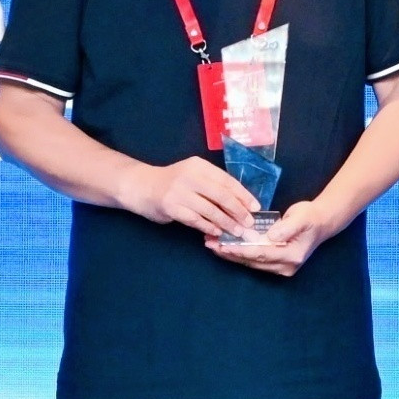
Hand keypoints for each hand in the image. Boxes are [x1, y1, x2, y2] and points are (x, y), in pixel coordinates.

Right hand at [132, 155, 262, 242]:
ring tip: (236, 232)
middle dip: (238, 211)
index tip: (255, 207)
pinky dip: (209, 227)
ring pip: (210, 210)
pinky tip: (217, 232)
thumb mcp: (193, 176)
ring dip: (226, 222)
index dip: (243, 195)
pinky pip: (196, 220)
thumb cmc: (173, 183)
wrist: (142, 186)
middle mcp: (190, 176)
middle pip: (221, 195)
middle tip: (249, 223)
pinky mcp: (171, 207)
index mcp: (199, 166)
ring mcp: (179, 192)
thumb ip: (212, 185)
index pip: (227, 180)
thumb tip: (241, 202)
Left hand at [210, 202, 326, 276]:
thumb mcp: (301, 218)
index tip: (223, 245)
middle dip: (229, 252)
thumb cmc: (311, 218)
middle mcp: (285, 266)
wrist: (321, 222)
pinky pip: (253, 259)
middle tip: (209, 243)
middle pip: (252, 261)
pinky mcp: (274, 263)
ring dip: (230, 253)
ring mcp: (280, 267)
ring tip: (211, 244)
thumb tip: (271, 236)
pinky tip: (224, 245)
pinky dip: (238, 252)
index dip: (241, 250)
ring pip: (250, 262)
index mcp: (292, 256)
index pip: (261, 254)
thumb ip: (286, 228)